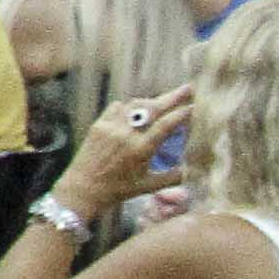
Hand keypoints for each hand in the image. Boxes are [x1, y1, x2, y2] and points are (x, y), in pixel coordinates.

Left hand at [71, 85, 191, 210]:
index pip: (166, 124)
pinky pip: (116, 107)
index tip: (194, 106)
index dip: (182, 113)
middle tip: (187, 88)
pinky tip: (136, 110)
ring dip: (151, 101)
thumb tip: (194, 169)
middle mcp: (126, 134)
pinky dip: (129, 106)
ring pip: (134, 104)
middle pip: (152, 108)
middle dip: (172, 97)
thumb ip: (173, 177)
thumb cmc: (118, 190)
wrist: (83, 187)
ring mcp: (110, 127)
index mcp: (141, 148)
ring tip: (163, 101)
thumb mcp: (150, 186)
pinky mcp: (98, 125)